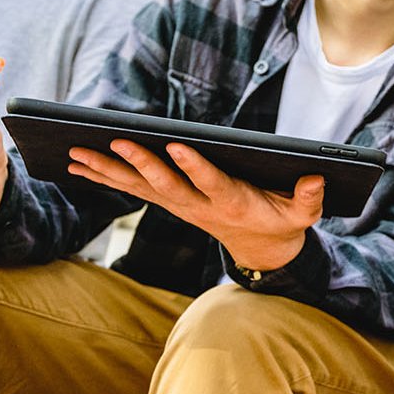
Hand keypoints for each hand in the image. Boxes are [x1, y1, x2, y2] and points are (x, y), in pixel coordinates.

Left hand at [68, 140, 323, 269]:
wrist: (263, 251)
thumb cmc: (283, 223)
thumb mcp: (303, 215)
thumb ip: (310, 199)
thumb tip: (316, 179)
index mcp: (233, 203)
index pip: (211, 184)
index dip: (194, 167)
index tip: (176, 145)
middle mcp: (200, 206)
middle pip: (166, 186)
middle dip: (141, 164)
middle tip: (115, 142)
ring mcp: (182, 206)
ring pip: (141, 188)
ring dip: (108, 171)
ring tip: (77, 153)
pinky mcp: (171, 203)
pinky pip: (134, 190)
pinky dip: (106, 177)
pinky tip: (80, 164)